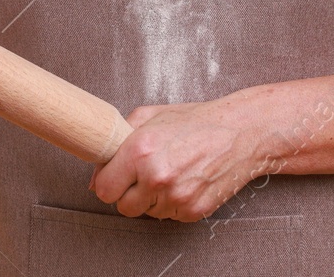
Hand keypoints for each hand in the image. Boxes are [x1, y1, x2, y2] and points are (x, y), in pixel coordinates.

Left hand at [87, 101, 267, 221]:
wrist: (238, 133)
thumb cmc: (194, 122)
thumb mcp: (149, 116)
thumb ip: (116, 141)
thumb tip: (96, 176)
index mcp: (140, 151)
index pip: (103, 189)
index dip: (107, 182)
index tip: (115, 177)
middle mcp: (156, 177)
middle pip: (122, 206)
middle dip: (128, 193)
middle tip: (142, 176)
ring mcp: (176, 196)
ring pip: (146, 213)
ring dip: (151, 199)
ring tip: (168, 173)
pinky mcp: (192, 210)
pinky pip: (168, 216)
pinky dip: (172, 203)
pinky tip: (183, 181)